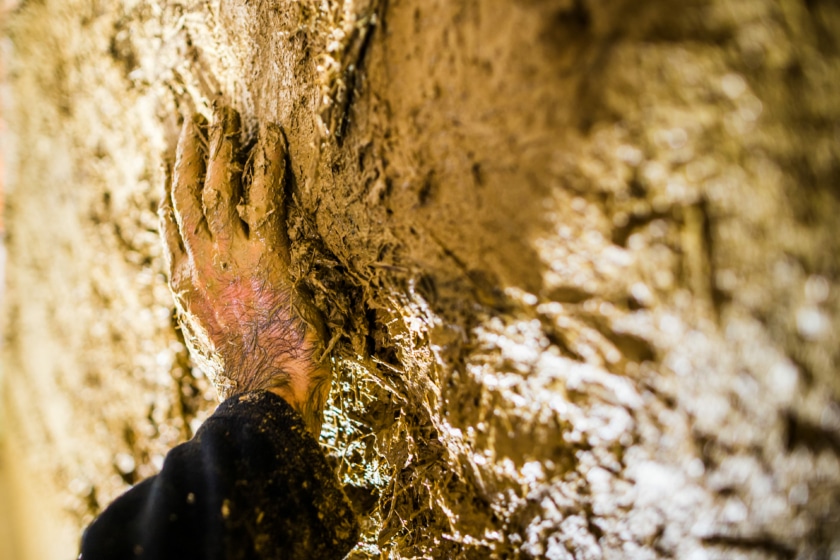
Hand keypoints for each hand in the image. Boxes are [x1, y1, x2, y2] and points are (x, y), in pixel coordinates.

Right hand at [158, 107, 328, 433]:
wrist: (266, 395)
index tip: (174, 154)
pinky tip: (273, 141)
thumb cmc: (252, 370)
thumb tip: (224, 285)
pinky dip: (268, 166)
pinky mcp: (265, 259)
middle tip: (200, 118)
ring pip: (217, 188)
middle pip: (185, 194)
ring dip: (223, 147)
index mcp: (185, 284)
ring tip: (229, 116)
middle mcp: (199, 265)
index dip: (171, 182)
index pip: (171, 220)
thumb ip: (214, 299)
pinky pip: (264, 199)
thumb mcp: (217, 331)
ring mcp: (229, 260)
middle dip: (190, 152)